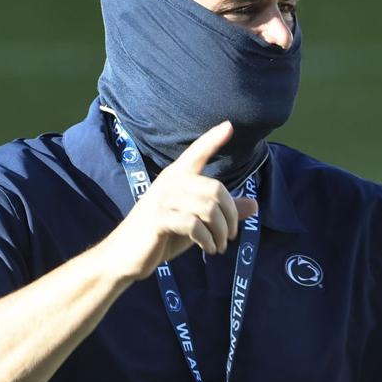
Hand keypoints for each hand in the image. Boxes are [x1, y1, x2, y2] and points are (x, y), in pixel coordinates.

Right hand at [100, 122, 258, 280]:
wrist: (126, 257)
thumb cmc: (163, 236)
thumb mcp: (197, 223)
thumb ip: (223, 213)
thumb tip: (255, 205)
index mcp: (177, 177)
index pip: (197, 152)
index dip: (213, 139)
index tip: (229, 125)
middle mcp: (169, 182)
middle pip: (217, 189)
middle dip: (231, 216)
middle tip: (231, 235)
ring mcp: (162, 200)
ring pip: (209, 209)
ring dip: (221, 232)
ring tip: (219, 246)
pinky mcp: (158, 219)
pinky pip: (195, 226)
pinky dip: (208, 240)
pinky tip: (209, 249)